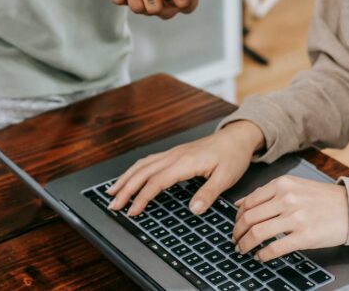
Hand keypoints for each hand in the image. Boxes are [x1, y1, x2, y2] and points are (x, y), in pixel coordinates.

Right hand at [107, 120, 264, 215]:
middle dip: (125, 189)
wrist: (236, 137)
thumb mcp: (226, 178)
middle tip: (113, 204)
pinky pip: (148, 161)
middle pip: (142, 172)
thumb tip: (193, 209)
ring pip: (142, 165)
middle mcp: (174, 156)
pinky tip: (129, 177)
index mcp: (185, 162)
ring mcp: (172, 153)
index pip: (156, 181)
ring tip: (112, 191)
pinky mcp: (174, 154)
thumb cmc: (232, 156)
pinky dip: (134, 170)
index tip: (132, 211)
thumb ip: (208, 194)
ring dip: (125, 178)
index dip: (142, 197)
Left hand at [232, 176, 348, 261]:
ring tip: (243, 250)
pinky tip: (260, 257)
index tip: (236, 226)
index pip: (248, 202)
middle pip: (249, 218)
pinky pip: (274, 248)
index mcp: (282, 184)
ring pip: (257, 233)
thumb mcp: (293, 186)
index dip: (237, 217)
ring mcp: (296, 218)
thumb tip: (239, 204)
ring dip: (245, 244)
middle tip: (235, 240)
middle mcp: (287, 199)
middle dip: (237, 232)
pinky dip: (262, 254)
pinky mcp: (305, 236)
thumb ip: (266, 194)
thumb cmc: (322, 199)